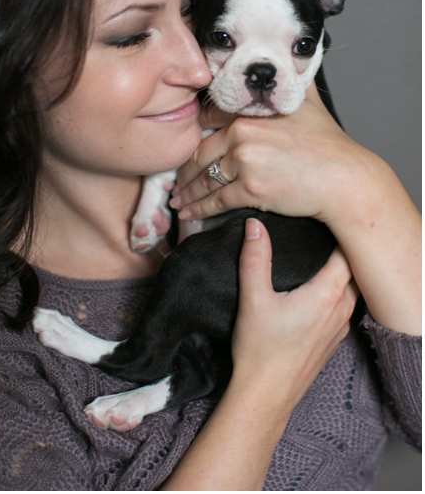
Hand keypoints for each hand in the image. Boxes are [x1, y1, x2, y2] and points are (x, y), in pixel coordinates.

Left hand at [171, 85, 373, 223]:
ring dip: (188, 194)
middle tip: (174, 184)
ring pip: (205, 180)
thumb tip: (288, 63)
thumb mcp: (306, 103)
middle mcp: (243, 134)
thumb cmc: (329, 145)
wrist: (346, 178)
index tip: (184, 153)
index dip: (191, 142)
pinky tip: (189, 213)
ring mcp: (246, 161)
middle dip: (184, 173)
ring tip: (178, 201)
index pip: (207, 126)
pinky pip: (216, 200)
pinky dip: (199, 209)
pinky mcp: (250, 189)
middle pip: (200, 155)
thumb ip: (287, 85)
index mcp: (250, 114)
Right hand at [230, 218, 358, 408]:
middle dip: (344, 248)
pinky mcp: (332, 340)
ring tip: (324, 252)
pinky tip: (317, 287)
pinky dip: (337, 290)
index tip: (329, 212)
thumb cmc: (260, 350)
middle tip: (327, 225)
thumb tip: (255, 227)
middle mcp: (341, 310)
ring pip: (351, 289)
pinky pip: (344, 306)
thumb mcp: (253, 299)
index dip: (341, 231)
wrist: (266, 394)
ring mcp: (340, 327)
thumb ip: (255, 259)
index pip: (347, 253)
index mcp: (326, 295)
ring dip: (342, 270)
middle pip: (354, 269)